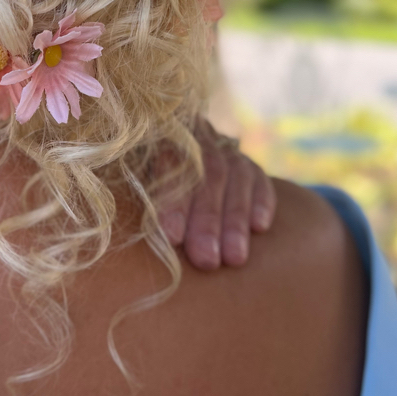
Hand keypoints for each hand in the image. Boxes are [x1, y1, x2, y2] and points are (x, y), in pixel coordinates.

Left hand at [157, 119, 275, 270]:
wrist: (173, 160)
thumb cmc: (144, 183)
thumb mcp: (135, 179)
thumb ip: (144, 197)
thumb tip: (153, 236)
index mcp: (160, 136)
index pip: (169, 164)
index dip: (173, 201)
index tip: (173, 237)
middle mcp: (195, 135)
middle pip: (207, 174)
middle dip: (207, 220)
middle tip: (206, 260)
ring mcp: (224, 147)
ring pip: (235, 176)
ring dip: (235, 219)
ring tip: (234, 258)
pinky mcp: (248, 163)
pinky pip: (259, 176)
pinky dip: (261, 201)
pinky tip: (260, 227)